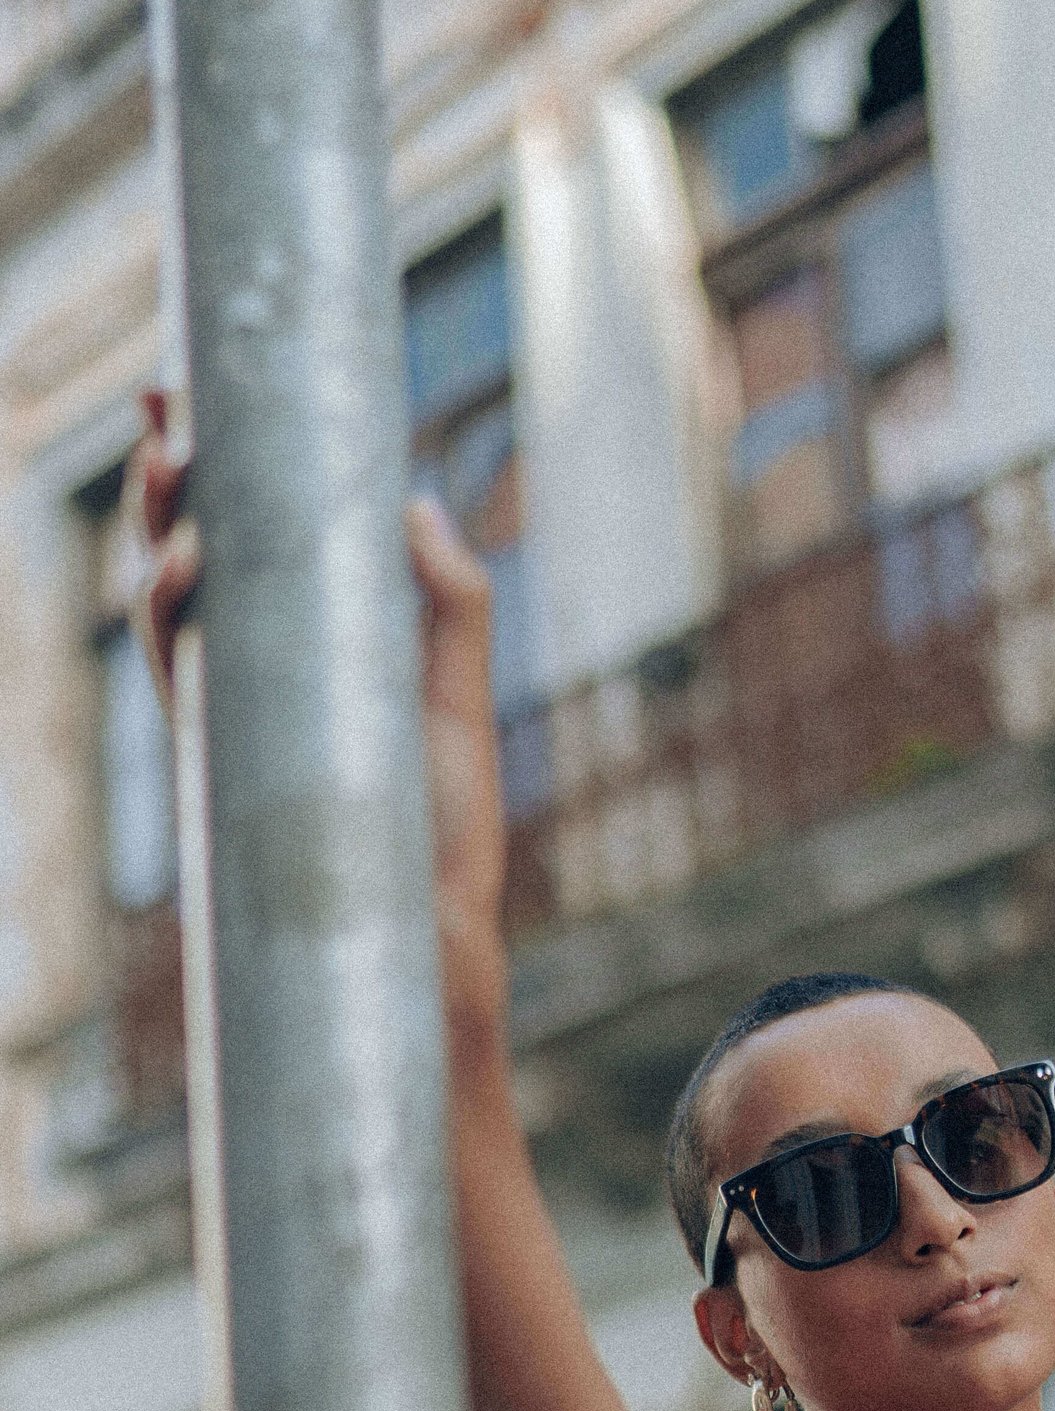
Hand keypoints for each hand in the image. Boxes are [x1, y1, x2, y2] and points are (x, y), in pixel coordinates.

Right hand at [125, 394, 510, 1071]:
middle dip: (169, 475)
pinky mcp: (221, 765)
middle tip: (170, 396)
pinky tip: (191, 559)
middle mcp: (249, 680)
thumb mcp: (457, 702)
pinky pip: (177, 671)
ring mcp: (227, 721)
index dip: (214, 466)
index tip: (200, 390)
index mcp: (301, 652)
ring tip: (180, 460)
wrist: (431, 940)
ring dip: (159, 528)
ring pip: (162, 604)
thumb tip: (419, 498)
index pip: (242, 541)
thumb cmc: (444, 836)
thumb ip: (448, 604)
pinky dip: (173, 612)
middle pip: (184, 555)